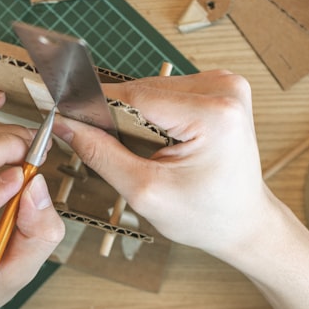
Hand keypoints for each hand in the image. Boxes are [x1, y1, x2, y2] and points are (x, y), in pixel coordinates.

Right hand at [52, 71, 274, 262]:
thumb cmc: (204, 215)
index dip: (97, 108)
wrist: (243, 223)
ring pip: (154, 90)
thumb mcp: (144, 191)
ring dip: (138, 117)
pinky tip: (160, 143)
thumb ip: (101, 154)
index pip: (135, 96)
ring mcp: (226, 86)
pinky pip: (169, 94)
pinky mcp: (222, 90)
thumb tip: (65, 124)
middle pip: (144, 90)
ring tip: (145, 153)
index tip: (69, 119)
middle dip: (121, 118)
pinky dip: (155, 116)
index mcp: (213, 114)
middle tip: (115, 152)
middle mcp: (224, 89)